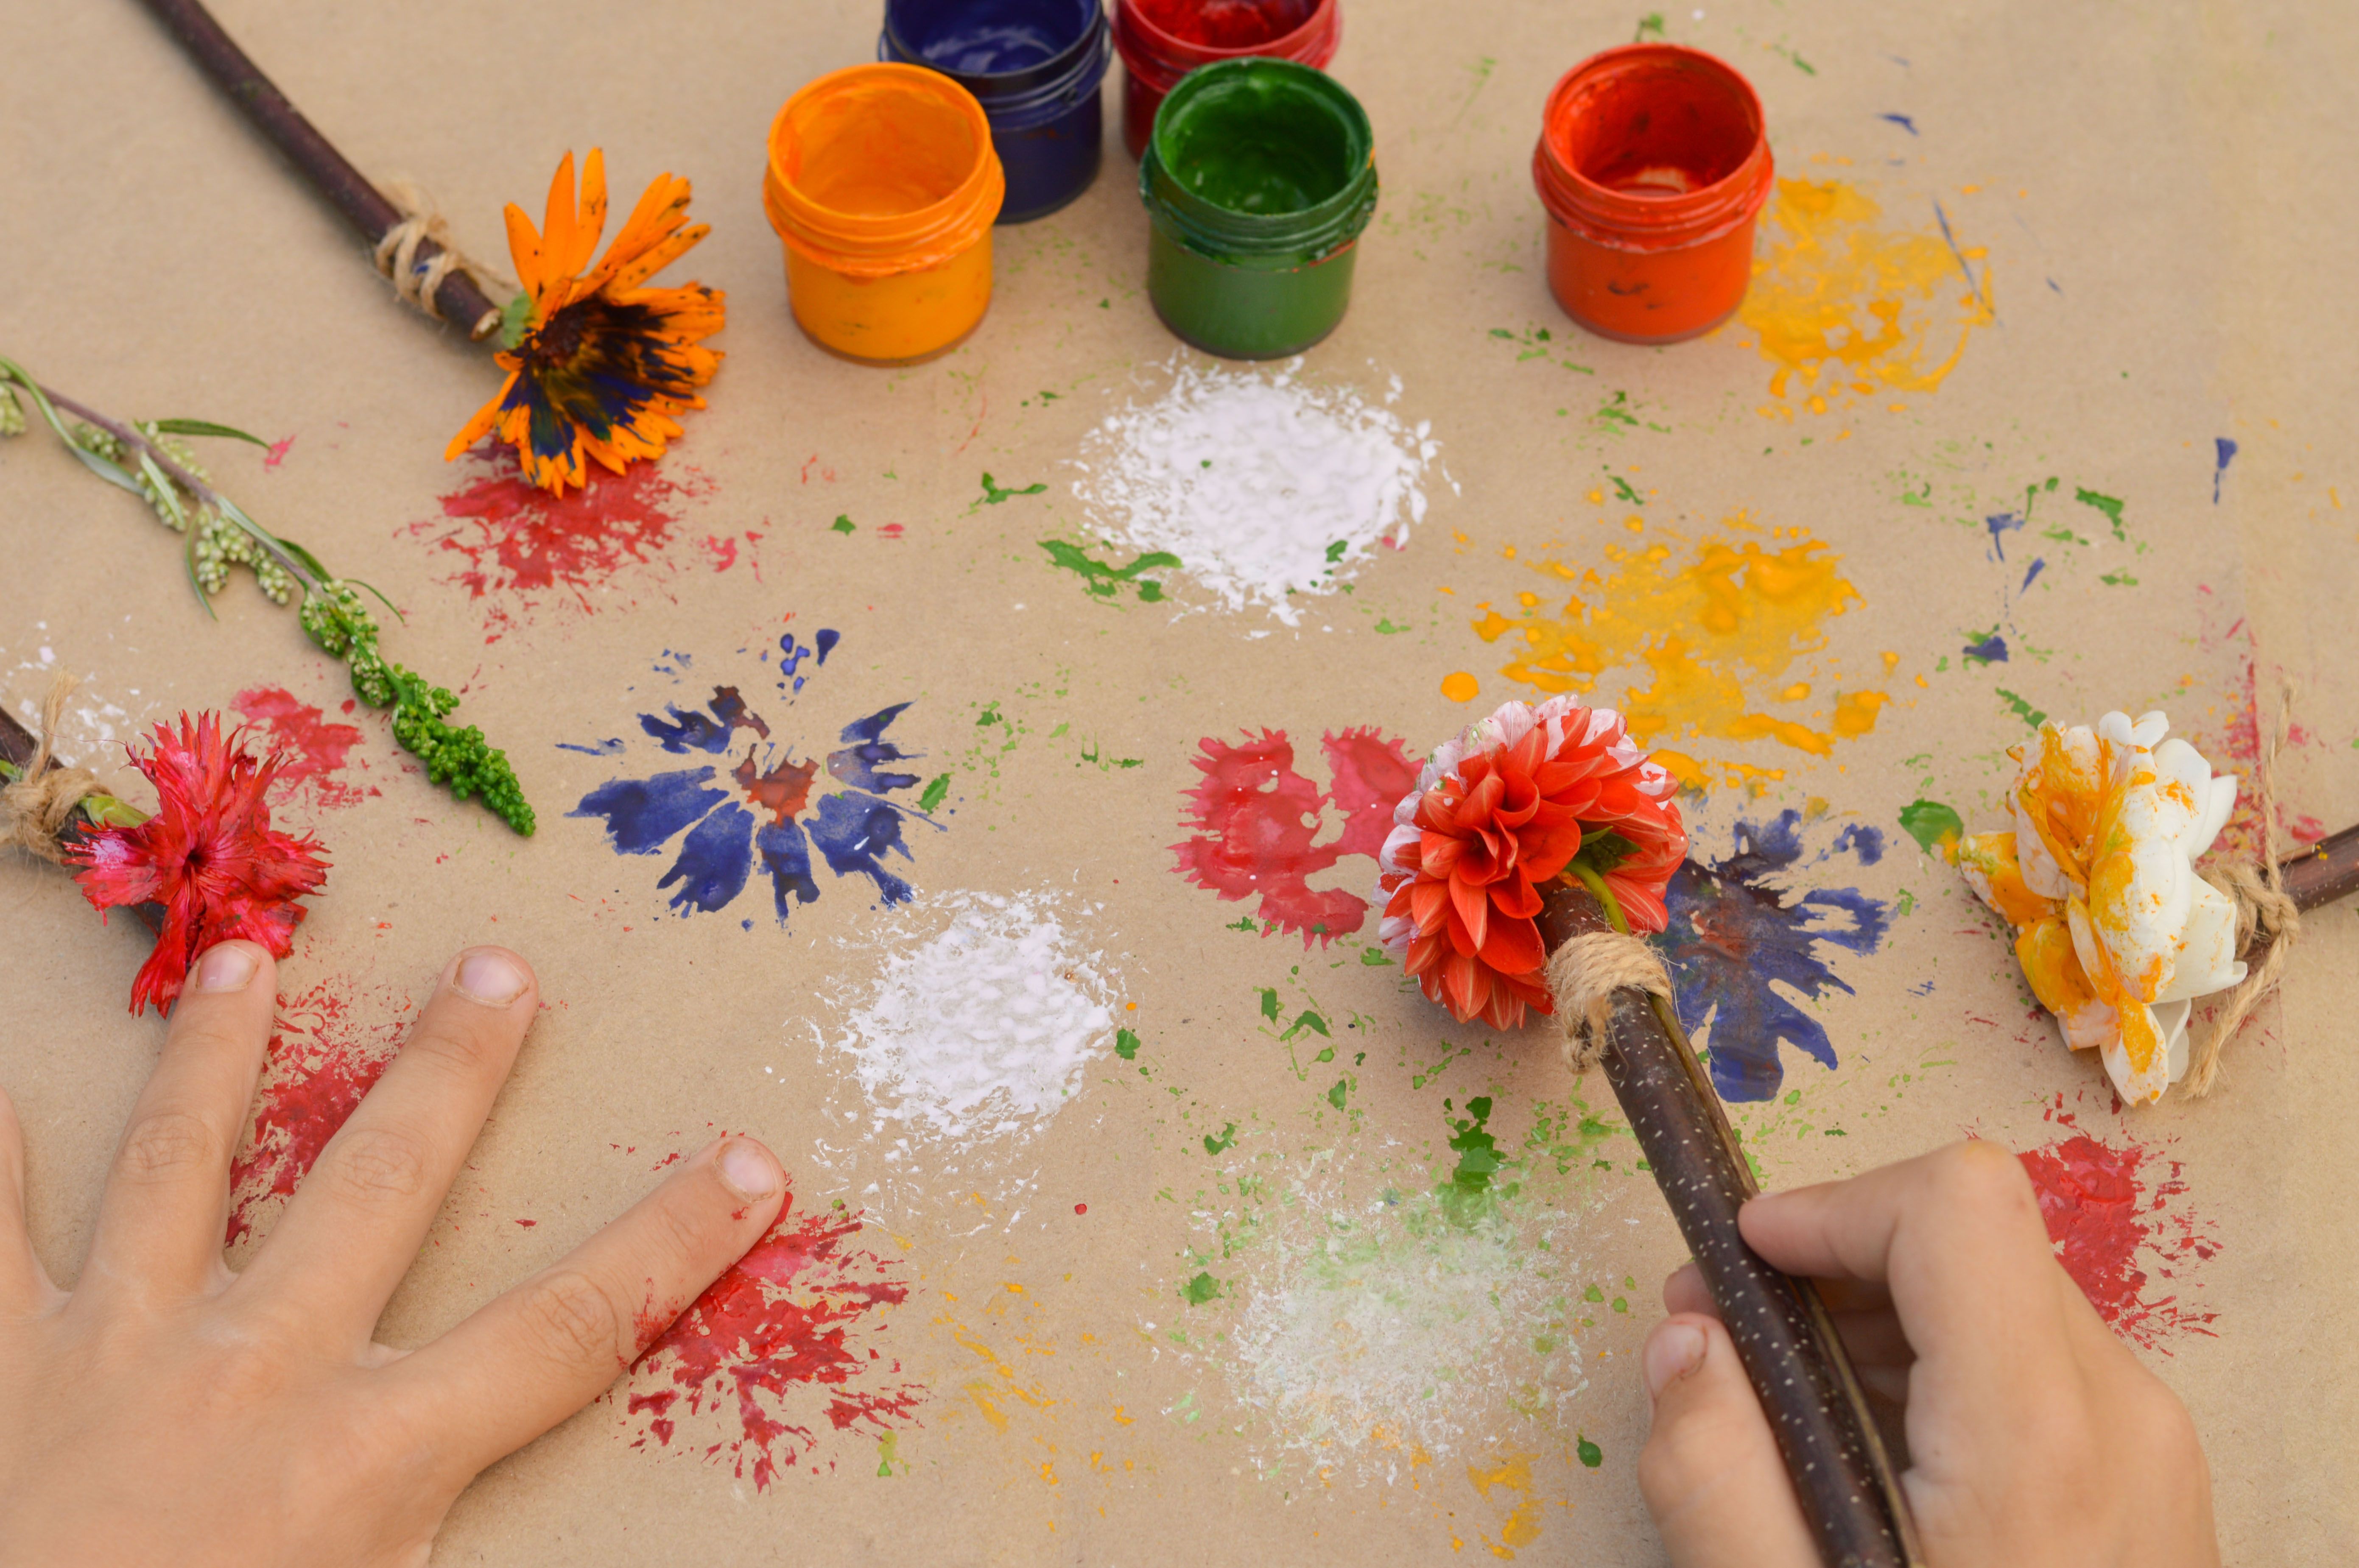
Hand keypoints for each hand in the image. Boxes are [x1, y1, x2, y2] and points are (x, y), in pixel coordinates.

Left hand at [0, 941, 787, 1567]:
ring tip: (247, 961)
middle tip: (498, 971)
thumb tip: (582, 1559)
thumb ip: (444, 1549)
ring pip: (176, 1167)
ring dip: (216, 1056)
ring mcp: (108, 1356)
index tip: (749, 1169)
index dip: (669, 1246)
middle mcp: (250, 1376)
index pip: (565, 1332)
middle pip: (381, 1186)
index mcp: (364, 1463)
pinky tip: (0, 1090)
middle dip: (451, 1073)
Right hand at [1635, 1139, 2219, 1567]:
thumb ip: (1713, 1473)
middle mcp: (2119, 1418)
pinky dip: (1935, 1368)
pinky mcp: (2147, 1482)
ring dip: (1877, 1314)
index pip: (1953, 1204)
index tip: (1743, 1259)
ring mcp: (2148, 1451)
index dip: (1830, 1204)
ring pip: (2002, 1293)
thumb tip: (1683, 1341)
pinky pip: (2034, 1363)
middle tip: (1722, 1331)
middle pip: (1972, 1238)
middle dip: (1832, 1260)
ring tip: (1783, 1400)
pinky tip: (1865, 1450)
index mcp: (2035, 1438)